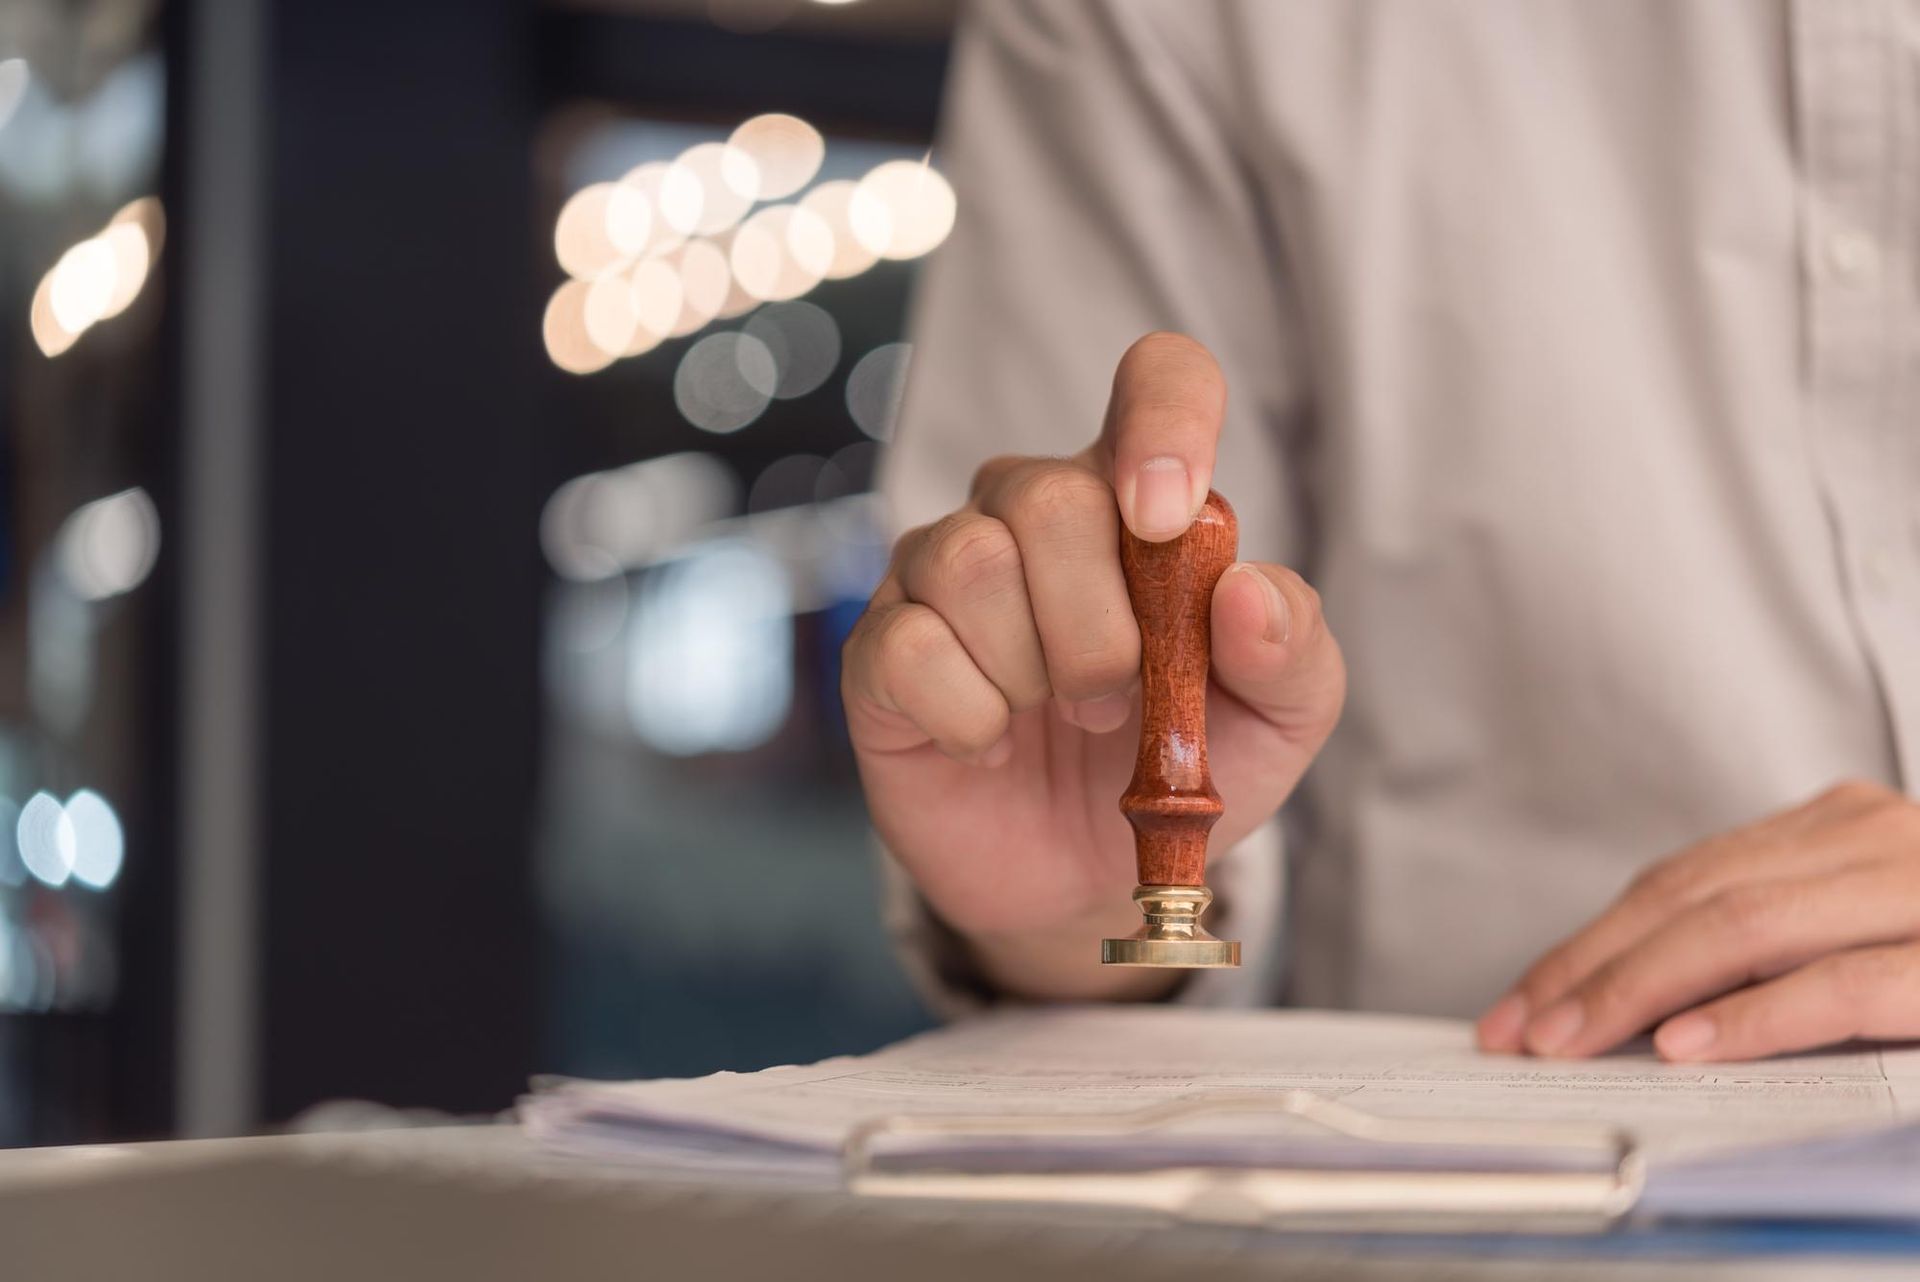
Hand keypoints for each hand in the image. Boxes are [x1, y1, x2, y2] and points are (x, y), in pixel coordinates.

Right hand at [842, 333, 1345, 999]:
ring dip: (1033, 670)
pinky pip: (907, 648)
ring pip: (970, 562)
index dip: (1165, 421)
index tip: (1165, 518)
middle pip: (1048, 497)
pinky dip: (966, 716)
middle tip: (1119, 703)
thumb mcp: (1274, 725)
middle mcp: (1032, 510)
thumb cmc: (1182, 768)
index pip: (1156, 380)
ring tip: (1057, 718)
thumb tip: (1246, 593)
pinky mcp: (881, 648)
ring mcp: (944, 572)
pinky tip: (987, 744)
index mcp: (1138, 496)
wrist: (1089, 874)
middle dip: (1099, 628)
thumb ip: (1292, 651)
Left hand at [1477, 780, 1919, 1062]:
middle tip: (1522, 1030)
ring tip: (1572, 1040)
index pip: (1685, 880)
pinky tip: (1687, 1044)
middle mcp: (1870, 841)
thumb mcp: (1866, 927)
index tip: (1524, 1002)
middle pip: (1695, 897)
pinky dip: (1754, 1016)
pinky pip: (1839, 984)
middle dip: (1591, 967)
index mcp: (1842, 831)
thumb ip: (1776, 944)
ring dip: (1639, 988)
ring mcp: (1915, 890)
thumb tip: (1648, 1006)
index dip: (1592, 942)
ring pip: (1743, 926)